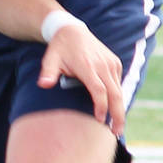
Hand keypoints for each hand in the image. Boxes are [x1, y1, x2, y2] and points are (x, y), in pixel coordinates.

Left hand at [38, 21, 125, 138]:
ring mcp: (110, 63)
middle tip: (116, 132)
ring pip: (119, 90)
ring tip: (117, 126)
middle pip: (115, 94)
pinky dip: (118, 97)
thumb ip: (48, 73)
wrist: (72, 30)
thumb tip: (44, 84)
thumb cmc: (60, 48)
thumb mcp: (50, 59)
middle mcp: (102, 65)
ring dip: (119, 108)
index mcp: (87, 66)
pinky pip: (119, 83)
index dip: (101, 107)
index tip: (99, 121)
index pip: (99, 90)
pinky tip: (115, 110)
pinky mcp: (115, 63)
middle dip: (117, 114)